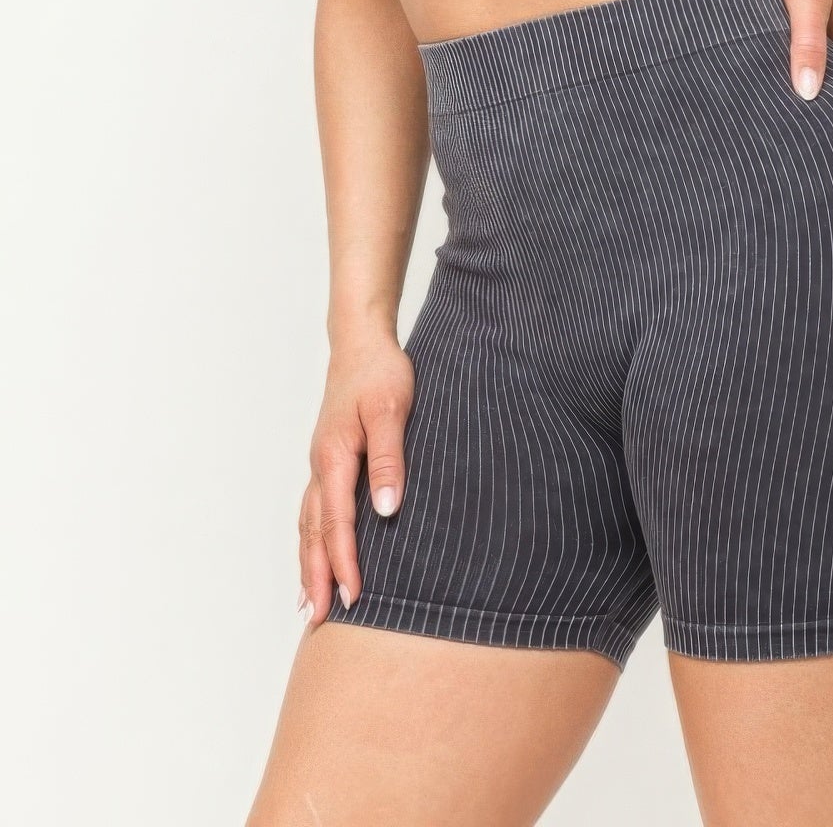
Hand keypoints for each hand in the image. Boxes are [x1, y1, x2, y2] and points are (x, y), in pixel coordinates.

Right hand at [296, 330, 414, 628]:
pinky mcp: (327, 459)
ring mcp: (320, 463)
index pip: (337, 521)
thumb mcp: (393, 410)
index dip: (344, 562)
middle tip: (322, 620)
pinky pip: (314, 509)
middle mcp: (320, 465)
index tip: (354, 597)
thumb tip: (385, 510)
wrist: (361, 343)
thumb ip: (389, 458)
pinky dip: (311, 539)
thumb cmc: (381, 373)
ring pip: (309, 524)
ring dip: (309, 563)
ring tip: (311, 604)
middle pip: (314, 531)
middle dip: (318, 575)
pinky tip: (315, 555)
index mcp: (334, 456)